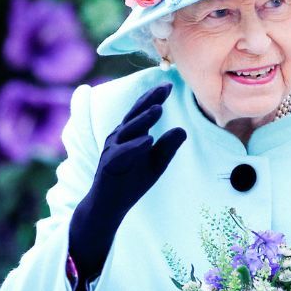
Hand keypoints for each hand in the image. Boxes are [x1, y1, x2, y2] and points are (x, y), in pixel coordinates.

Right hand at [69, 83, 185, 282]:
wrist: (109, 206)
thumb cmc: (131, 182)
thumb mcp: (155, 164)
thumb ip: (167, 147)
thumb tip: (182, 130)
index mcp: (130, 134)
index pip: (143, 112)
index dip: (154, 98)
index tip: (170, 85)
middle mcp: (119, 137)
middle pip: (134, 115)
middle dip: (149, 100)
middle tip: (165, 88)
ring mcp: (112, 150)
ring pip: (128, 131)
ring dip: (143, 119)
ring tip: (158, 109)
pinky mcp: (109, 166)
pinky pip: (122, 153)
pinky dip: (134, 146)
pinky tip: (147, 140)